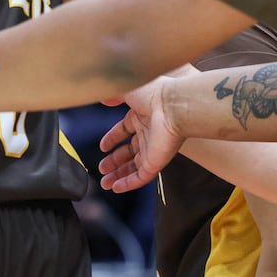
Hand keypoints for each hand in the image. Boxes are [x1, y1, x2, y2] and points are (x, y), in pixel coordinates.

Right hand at [96, 76, 184, 192]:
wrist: (174, 106)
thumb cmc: (153, 93)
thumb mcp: (127, 88)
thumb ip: (113, 94)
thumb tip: (103, 100)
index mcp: (141, 116)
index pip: (124, 130)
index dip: (112, 139)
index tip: (102, 147)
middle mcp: (148, 134)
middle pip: (129, 152)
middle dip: (114, 161)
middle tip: (102, 169)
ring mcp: (152, 149)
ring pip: (134, 167)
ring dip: (119, 175)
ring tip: (105, 183)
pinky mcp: (156, 162)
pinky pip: (141, 177)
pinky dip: (128, 184)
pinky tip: (116, 188)